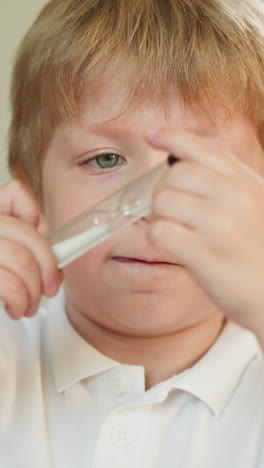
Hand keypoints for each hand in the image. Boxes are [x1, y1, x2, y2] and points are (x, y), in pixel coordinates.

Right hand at [0, 180, 62, 319]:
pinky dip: (19, 301)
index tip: (42, 245)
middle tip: (49, 289)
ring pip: (21, 260)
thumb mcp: (14, 258)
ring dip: (34, 291)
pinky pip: (7, 285)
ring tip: (30, 305)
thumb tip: (58, 250)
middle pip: (28, 234)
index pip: (15, 193)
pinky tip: (16, 309)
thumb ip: (30, 244)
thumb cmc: (2, 285)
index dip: (35, 220)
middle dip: (47, 267)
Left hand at [145, 128, 263, 342]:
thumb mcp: (255, 206)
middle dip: (164, 192)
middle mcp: (235, 197)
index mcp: (246, 182)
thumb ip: (226, 184)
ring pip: (162, 201)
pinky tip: (177, 248)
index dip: (171, 137)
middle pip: (173, 176)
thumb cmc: (260, 253)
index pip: (201, 148)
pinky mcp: (204, 254)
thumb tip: (180, 162)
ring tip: (179, 233)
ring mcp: (220, 225)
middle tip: (174, 214)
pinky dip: (160, 238)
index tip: (151, 135)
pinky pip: (160, 232)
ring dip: (161, 217)